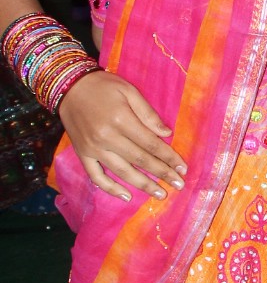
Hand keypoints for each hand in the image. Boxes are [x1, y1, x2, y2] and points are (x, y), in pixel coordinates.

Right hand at [57, 70, 187, 201]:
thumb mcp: (129, 91)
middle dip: (162, 174)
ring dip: (143, 185)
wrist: (68, 86)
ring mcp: (93, 148)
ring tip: (159, 194)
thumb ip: (148, 114)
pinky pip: (96, 176)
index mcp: (121, 120)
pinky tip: (127, 196)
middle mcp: (107, 137)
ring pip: (122, 172)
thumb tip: (167, 134)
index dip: (169, 157)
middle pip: (140, 160)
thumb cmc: (103, 86)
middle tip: (178, 185)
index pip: (151, 144)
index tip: (183, 169)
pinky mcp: (82, 154)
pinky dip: (111, 188)